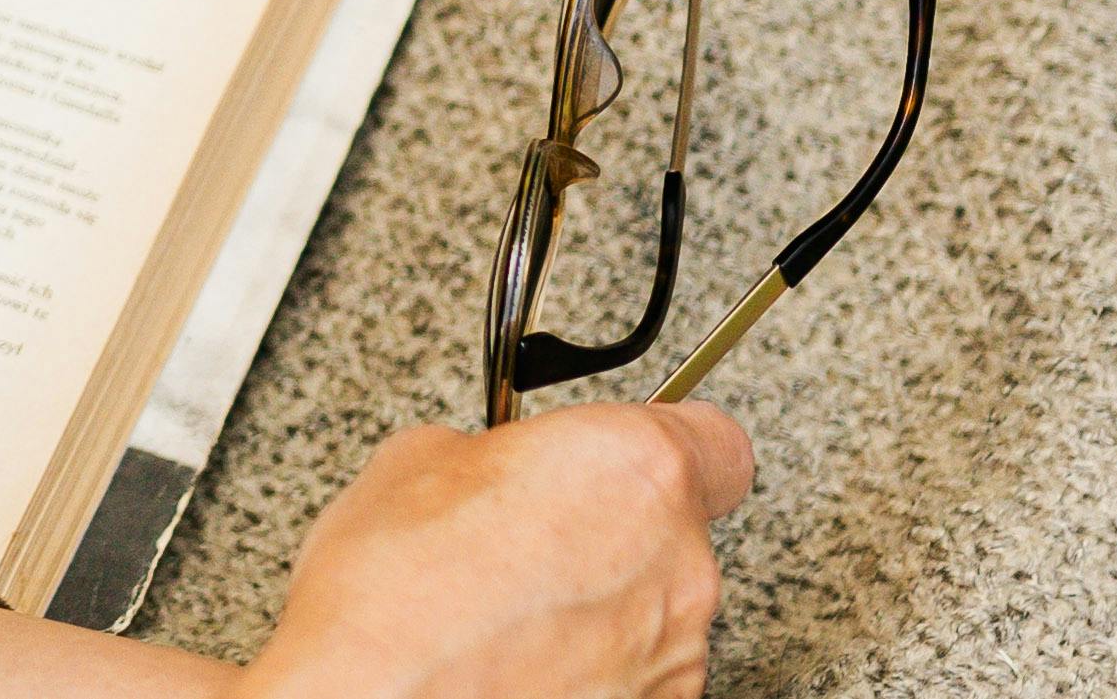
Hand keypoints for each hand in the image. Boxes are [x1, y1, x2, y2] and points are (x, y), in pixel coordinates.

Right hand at [243, 406, 747, 698]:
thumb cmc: (399, 597)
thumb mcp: (421, 460)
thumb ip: (498, 457)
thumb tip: (495, 471)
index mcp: (638, 470)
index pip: (716, 442)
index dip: (670, 443)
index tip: (628, 451)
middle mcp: (679, 564)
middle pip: (675, 531)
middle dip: (610, 530)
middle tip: (532, 533)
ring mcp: (671, 655)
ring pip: (654, 609)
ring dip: (600, 605)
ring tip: (513, 611)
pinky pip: (636, 673)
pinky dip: (593, 667)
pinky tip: (524, 660)